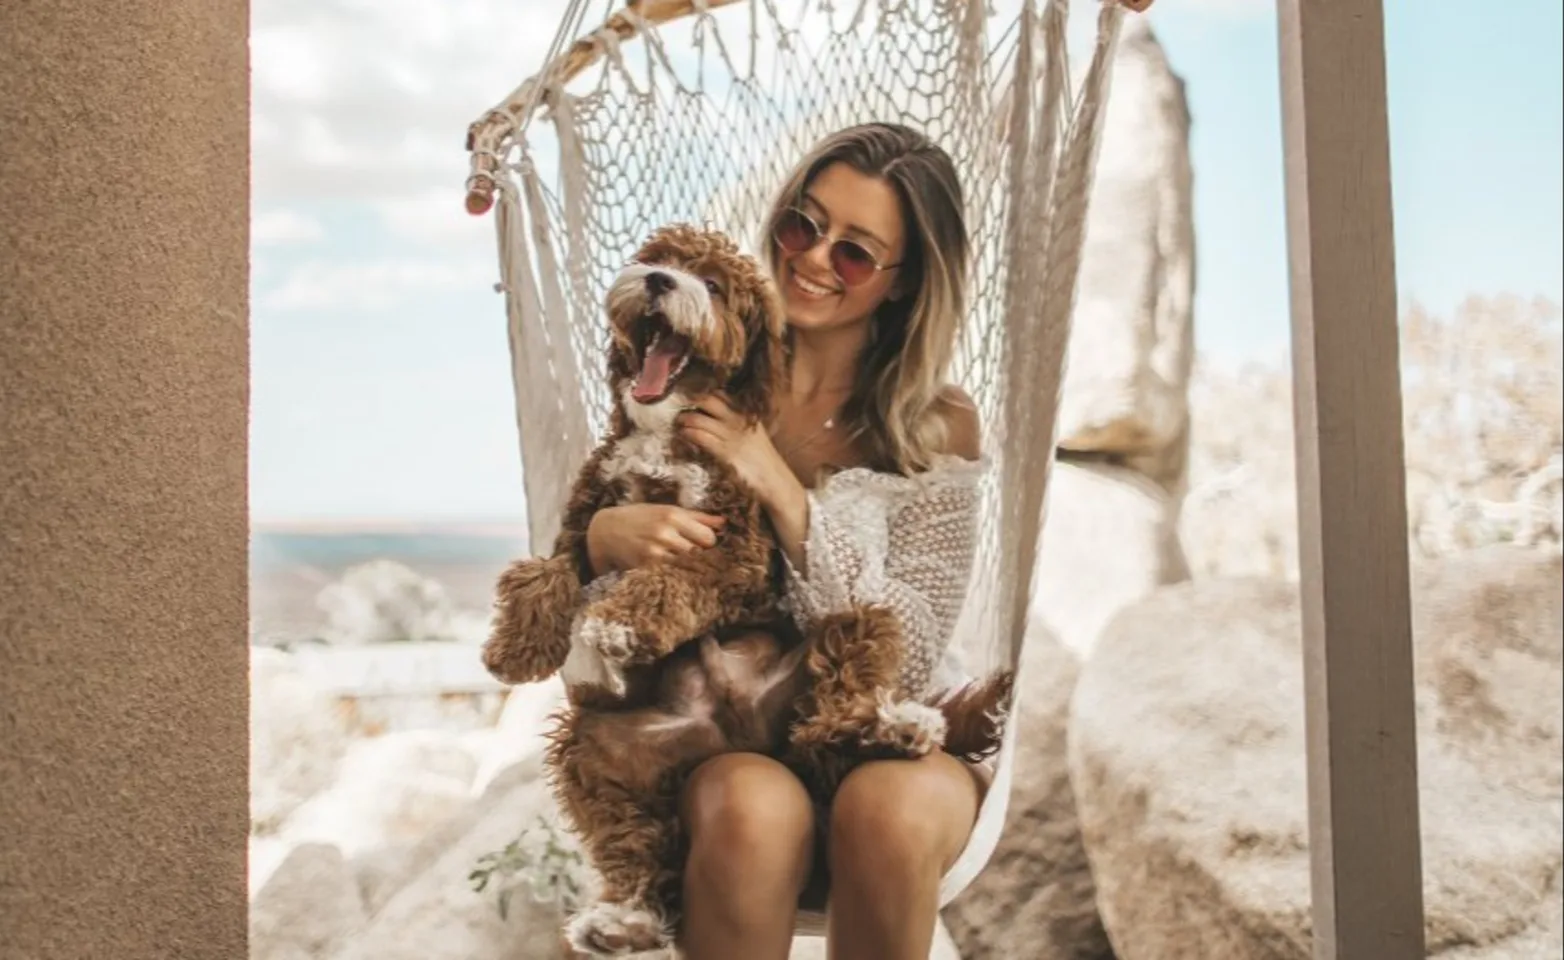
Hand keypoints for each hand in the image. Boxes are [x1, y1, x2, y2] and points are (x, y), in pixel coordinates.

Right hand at [585, 503, 724, 574]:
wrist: (605, 531)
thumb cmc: (639, 517)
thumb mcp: (666, 510)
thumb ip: (697, 517)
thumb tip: (724, 522)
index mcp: (673, 516)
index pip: (709, 537)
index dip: (708, 543)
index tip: (701, 544)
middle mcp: (665, 534)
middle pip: (700, 554)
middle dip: (700, 557)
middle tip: (694, 557)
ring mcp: (655, 553)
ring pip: (687, 567)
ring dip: (689, 568)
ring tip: (684, 565)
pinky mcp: (645, 569)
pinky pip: (671, 576)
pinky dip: (675, 576)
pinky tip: (671, 572)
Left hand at [677, 396, 796, 505]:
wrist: (774, 480)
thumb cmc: (762, 460)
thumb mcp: (753, 434)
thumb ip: (738, 423)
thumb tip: (716, 417)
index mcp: (746, 414)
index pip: (720, 394)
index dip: (702, 392)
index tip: (689, 394)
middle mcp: (738, 421)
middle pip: (708, 400)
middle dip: (690, 401)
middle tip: (678, 404)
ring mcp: (731, 436)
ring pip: (699, 418)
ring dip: (684, 418)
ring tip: (678, 421)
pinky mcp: (724, 453)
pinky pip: (701, 437)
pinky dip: (688, 433)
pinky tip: (683, 434)